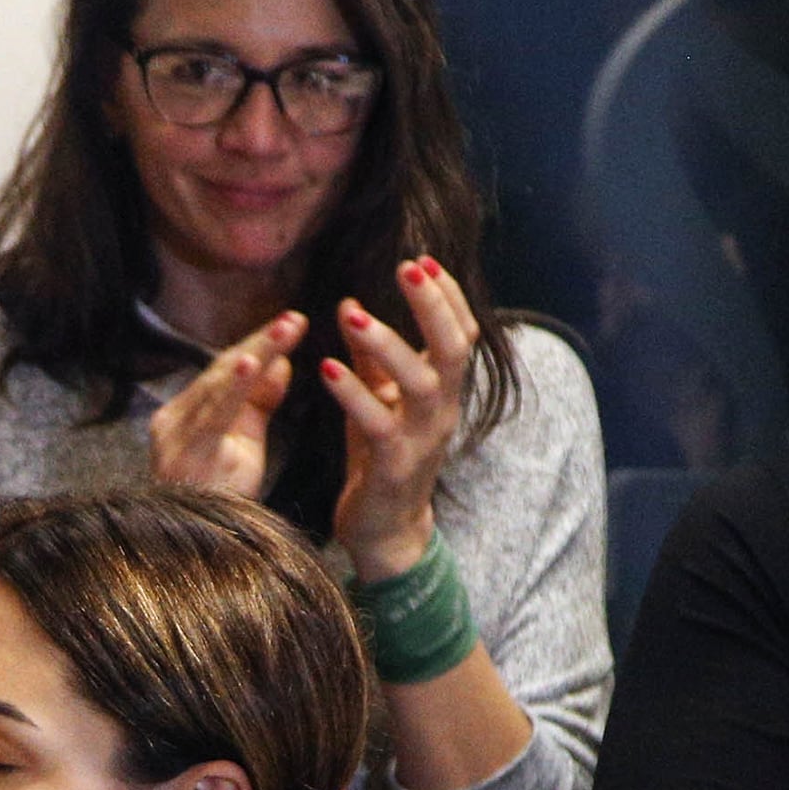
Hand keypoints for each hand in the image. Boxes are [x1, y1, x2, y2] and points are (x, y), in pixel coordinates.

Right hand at [148, 311, 302, 498]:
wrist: (200, 559)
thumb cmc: (219, 501)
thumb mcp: (242, 444)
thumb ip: (257, 403)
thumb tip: (280, 361)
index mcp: (184, 415)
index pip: (226, 370)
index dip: (260, 345)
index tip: (293, 323)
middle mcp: (172, 422)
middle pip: (222, 372)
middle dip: (262, 343)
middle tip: (297, 319)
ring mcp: (174, 440)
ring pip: (219, 386)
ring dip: (254, 355)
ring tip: (282, 330)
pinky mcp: (184, 458)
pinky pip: (212, 417)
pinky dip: (233, 387)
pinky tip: (252, 363)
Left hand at [323, 258, 479, 578]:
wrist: (386, 529)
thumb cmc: (382, 456)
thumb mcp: (379, 399)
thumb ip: (369, 356)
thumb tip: (350, 301)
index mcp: (444, 391)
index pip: (461, 334)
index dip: (448, 296)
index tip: (423, 259)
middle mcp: (443, 410)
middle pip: (455, 349)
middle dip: (434, 306)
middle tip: (408, 268)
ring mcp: (422, 439)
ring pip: (420, 384)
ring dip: (388, 345)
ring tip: (352, 316)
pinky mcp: (393, 466)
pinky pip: (379, 425)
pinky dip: (354, 394)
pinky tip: (327, 368)